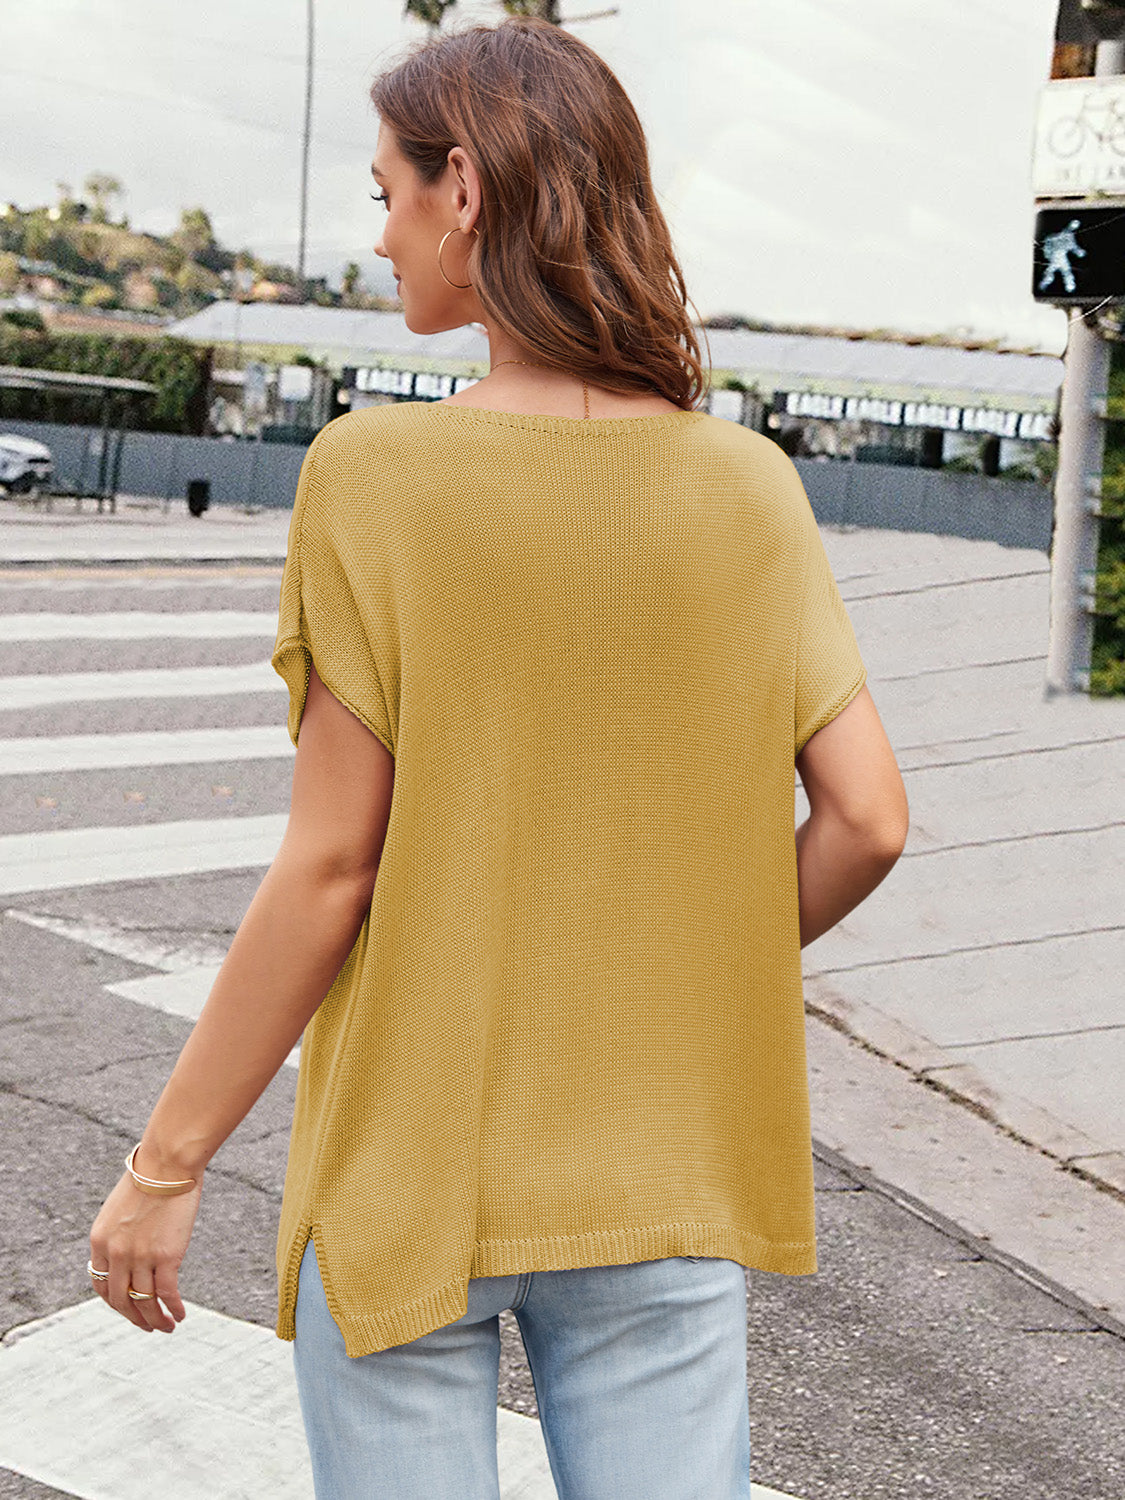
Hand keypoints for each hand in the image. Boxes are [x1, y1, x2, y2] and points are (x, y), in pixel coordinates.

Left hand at [89, 1171, 201, 1332]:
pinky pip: (167, 1293)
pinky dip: (174, 1308)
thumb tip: (132, 1251)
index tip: (128, 1307)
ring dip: (156, 1320)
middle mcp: (115, 1253)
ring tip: (167, 1327)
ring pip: (144, 1302)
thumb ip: (120, 1234)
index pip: (101, 1285)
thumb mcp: (121, 1209)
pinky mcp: (166, 1256)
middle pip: (121, 1300)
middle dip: (135, 1318)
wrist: (168, 1162)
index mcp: (100, 1241)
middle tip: (148, 1326)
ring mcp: (139, 1256)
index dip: (115, 1302)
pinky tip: (181, 1314)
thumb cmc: (151, 1177)